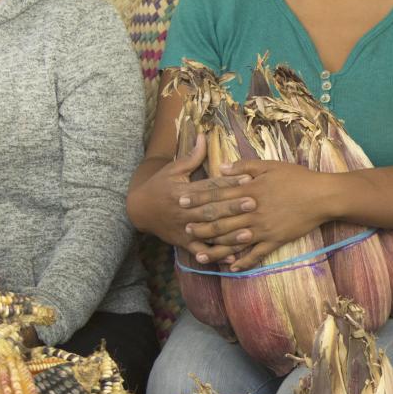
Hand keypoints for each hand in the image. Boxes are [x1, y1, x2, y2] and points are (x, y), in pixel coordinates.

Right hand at [126, 132, 256, 257]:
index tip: (248, 179)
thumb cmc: (159, 186)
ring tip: (249, 234)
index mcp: (182, 191)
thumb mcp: (172, 169)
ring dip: (229, 234)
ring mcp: (184, 229)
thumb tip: (204, 136)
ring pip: (209, 232)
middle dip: (232, 207)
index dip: (228, 183)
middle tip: (254, 203)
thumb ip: (191, 156)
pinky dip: (215, 255)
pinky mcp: (184, 242)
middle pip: (211, 209)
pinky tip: (232, 258)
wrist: (139, 210)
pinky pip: (201, 251)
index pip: (209, 187)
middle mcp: (184, 211)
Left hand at [189, 160, 340, 269]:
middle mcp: (252, 212)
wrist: (322, 196)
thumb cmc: (297, 177)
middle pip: (220, 220)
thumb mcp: (269, 165)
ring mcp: (263, 228)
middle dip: (200, 226)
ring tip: (199, 254)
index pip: (217, 195)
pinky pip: (256, 254)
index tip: (180, 201)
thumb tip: (221, 168)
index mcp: (250, 191)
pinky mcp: (275, 240)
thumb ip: (244, 166)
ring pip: (234, 241)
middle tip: (184, 229)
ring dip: (215, 249)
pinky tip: (232, 268)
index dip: (197, 198)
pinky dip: (244, 262)